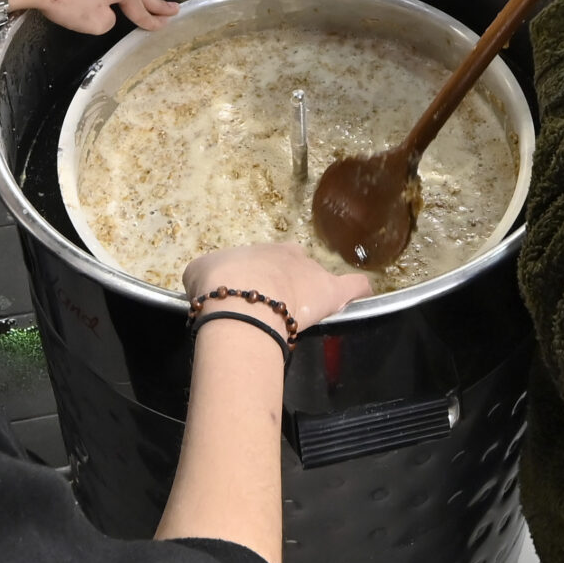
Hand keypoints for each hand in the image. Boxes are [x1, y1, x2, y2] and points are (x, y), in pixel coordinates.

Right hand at [184, 243, 370, 334]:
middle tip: (274, 307)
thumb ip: (208, 276)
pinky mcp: (332, 291)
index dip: (258, 280)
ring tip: (309, 311)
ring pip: (320, 277)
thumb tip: (206, 285)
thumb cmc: (218, 285)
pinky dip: (359, 290)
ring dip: (314, 292)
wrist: (240, 302)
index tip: (252, 297)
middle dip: (286, 283)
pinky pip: (354, 286)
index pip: (264, 263)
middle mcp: (289, 255)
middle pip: (293, 267)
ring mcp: (313, 272)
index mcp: (258, 251)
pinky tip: (364, 294)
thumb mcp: (199, 274)